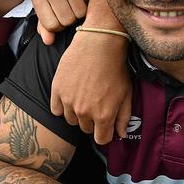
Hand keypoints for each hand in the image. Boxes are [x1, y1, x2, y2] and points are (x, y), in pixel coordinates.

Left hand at [33, 0, 94, 44]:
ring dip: (79, 11)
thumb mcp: (46, 2)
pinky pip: (86, 5)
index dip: (59, 24)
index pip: (50, 25)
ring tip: (76, 0)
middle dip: (70, 18)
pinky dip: (86, 4)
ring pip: (77, 15)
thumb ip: (45, 23)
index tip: (60, 14)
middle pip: (65, 21)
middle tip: (70, 6)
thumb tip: (48, 41)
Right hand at [50, 0, 130, 144]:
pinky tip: (71, 95)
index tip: (105, 124)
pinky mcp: (57, 90)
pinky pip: (56, 110)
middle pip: (85, 129)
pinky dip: (63, 106)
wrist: (99, 43)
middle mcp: (85, 112)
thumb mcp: (126, 94)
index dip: (104, 133)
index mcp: (104, 115)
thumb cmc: (115, 68)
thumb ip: (123, 117)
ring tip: (84, 96)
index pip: (101, 139)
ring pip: (71, 120)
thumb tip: (121, 135)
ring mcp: (69, 102)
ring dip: (77, 113)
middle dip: (92, 121)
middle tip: (96, 104)